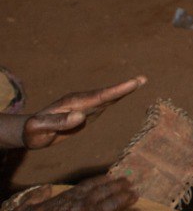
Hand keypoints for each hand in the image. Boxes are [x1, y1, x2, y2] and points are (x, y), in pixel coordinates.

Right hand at [3, 176, 139, 210]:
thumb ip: (36, 198)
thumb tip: (43, 190)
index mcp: (68, 197)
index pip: (91, 184)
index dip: (103, 180)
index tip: (112, 177)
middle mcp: (84, 203)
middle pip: (107, 191)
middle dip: (119, 186)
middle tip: (129, 183)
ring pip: (116, 203)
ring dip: (127, 198)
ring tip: (135, 195)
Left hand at [22, 76, 146, 150]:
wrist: (31, 132)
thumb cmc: (33, 131)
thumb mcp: (40, 128)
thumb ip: (58, 122)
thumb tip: (80, 117)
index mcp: (72, 103)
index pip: (98, 96)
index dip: (116, 90)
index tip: (132, 84)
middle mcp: (81, 102)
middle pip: (106, 94)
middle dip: (124, 87)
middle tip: (142, 79)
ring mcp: (85, 106)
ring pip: (107, 98)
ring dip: (123, 90)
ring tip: (139, 82)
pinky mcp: (86, 113)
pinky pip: (104, 105)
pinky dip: (116, 97)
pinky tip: (124, 93)